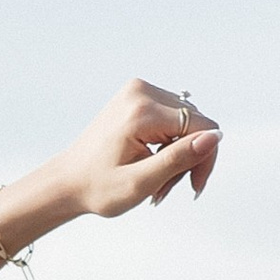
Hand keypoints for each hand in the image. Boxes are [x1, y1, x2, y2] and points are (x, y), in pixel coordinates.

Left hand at [48, 79, 221, 217]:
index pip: (203, 127)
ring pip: (185, 122)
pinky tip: (151, 163)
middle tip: (164, 189)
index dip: (205, 158)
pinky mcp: (137, 96)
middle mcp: (142, 91)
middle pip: (195, 123)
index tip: (192, 187)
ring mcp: (138, 90)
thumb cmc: (96, 188)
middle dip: (187, 158)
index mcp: (142, 111)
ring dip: (178, 153)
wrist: (66, 181)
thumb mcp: (140, 183)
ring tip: (155, 180)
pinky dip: (168, 143)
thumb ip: (178, 159)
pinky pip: (171, 118)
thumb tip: (214, 137)